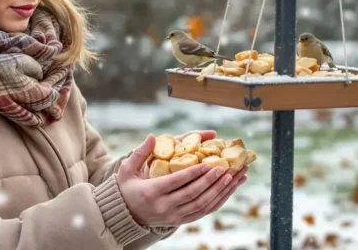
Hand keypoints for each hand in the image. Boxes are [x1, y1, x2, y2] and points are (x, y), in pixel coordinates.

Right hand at [117, 134, 248, 227]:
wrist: (125, 214)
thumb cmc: (126, 187)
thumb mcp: (127, 169)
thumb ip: (140, 153)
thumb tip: (153, 136)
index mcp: (152, 192)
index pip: (177, 182)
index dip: (194, 173)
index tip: (208, 163)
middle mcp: (164, 207)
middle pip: (193, 194)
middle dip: (211, 181)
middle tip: (225, 168)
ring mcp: (173, 216)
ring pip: (201, 204)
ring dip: (219, 191)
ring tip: (233, 177)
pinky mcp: (180, 221)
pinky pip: (203, 211)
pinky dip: (217, 201)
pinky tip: (228, 189)